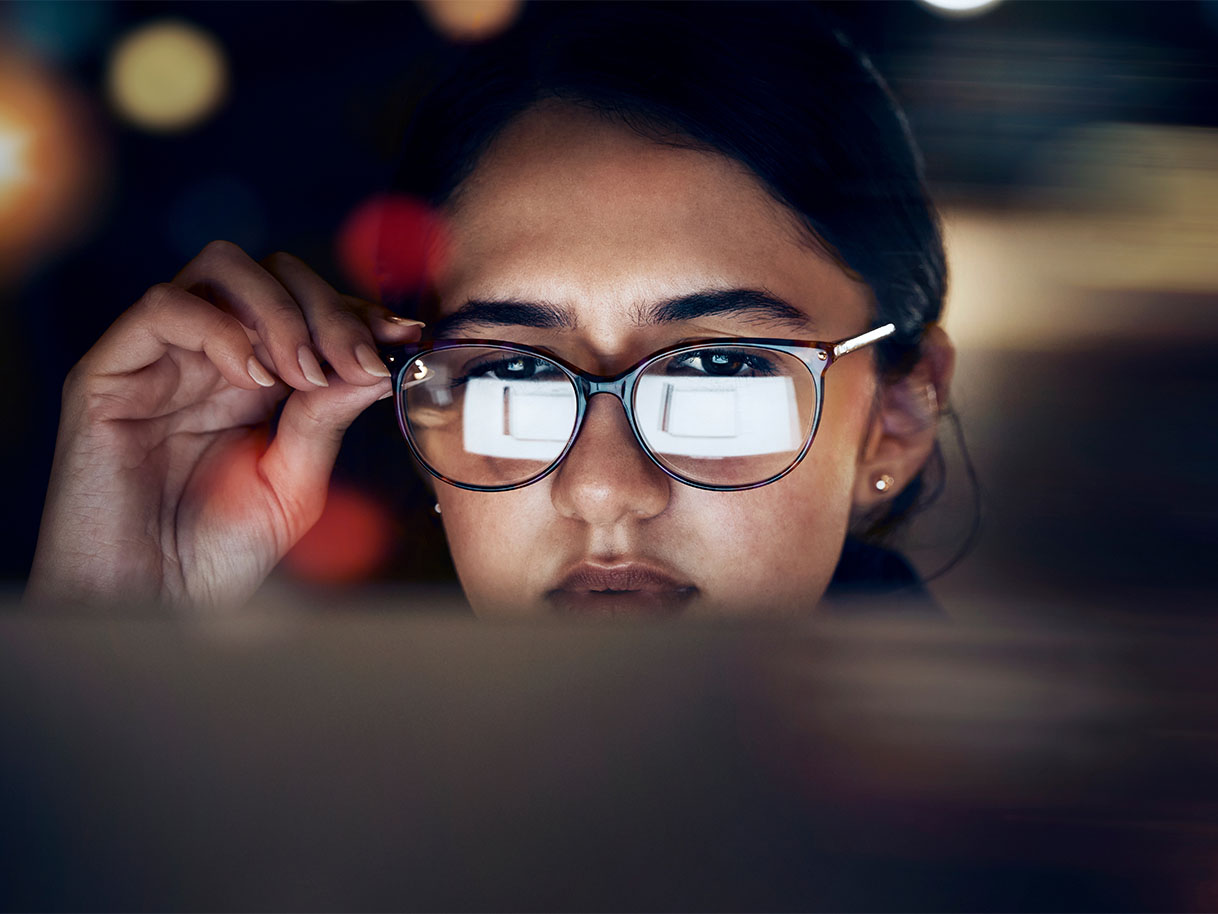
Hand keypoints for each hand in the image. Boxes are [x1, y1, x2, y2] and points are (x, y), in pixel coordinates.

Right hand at [26, 241, 421, 610]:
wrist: (150, 608)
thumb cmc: (216, 556)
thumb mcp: (293, 483)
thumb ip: (326, 417)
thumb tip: (376, 360)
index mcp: (256, 380)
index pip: (309, 307)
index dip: (357, 312)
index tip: (404, 334)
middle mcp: (208, 358)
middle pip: (272, 274)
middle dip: (327, 307)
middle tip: (354, 360)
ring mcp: (159, 361)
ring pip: (220, 270)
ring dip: (280, 311)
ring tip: (304, 373)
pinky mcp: (108, 375)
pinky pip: (162, 308)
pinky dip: (219, 327)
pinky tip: (252, 377)